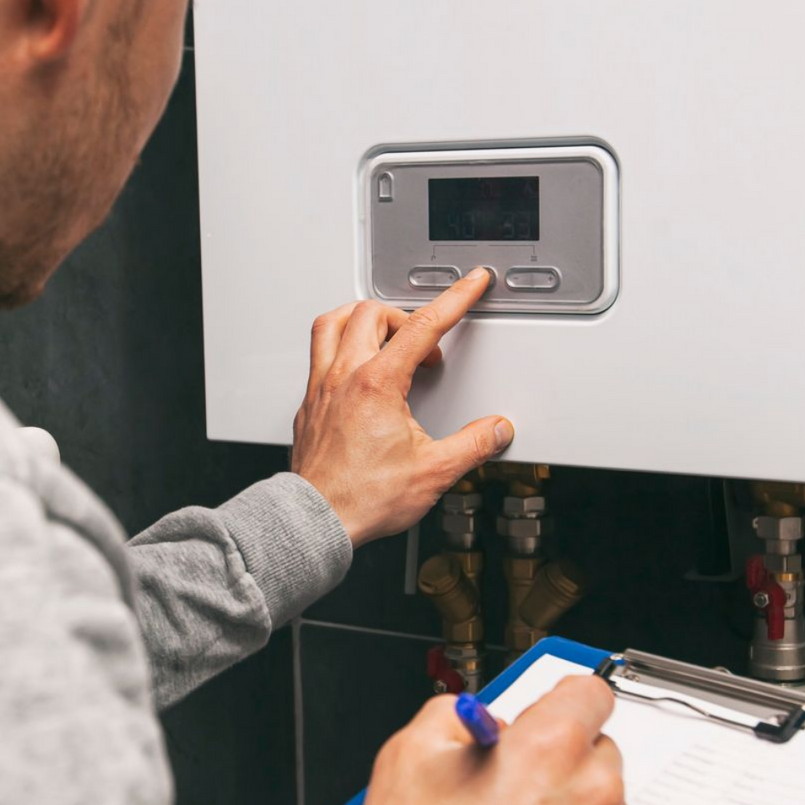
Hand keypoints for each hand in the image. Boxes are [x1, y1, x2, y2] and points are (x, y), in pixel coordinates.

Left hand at [291, 269, 511, 546]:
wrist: (316, 520)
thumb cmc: (361, 498)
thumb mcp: (433, 472)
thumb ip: (472, 445)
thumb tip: (496, 430)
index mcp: (377, 384)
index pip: (423, 326)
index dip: (454, 299)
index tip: (471, 284)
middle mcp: (344, 377)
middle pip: (372, 313)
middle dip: (407, 317)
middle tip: (428, 344)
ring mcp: (321, 387)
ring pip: (333, 323)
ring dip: (362, 318)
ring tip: (385, 334)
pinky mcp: (308, 404)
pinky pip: (318, 354)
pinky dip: (340, 346)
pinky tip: (355, 367)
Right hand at [356, 676, 634, 804]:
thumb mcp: (408, 758)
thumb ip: (453, 715)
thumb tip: (477, 719)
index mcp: (550, 750)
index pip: (590, 692)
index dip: (558, 700)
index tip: (540, 713)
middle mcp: (592, 796)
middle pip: (596, 746)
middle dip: (557, 756)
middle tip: (506, 781)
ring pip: (600, 800)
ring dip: (566, 804)